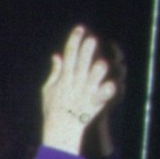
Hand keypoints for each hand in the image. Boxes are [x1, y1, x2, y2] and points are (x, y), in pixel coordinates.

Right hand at [41, 26, 117, 154]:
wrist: (59, 130)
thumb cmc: (53, 108)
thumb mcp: (48, 89)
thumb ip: (55, 71)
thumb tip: (56, 55)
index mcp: (64, 78)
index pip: (69, 55)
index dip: (74, 41)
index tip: (80, 28)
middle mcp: (75, 83)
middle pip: (81, 64)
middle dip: (85, 52)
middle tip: (92, 39)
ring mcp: (85, 93)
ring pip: (91, 79)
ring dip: (96, 72)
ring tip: (101, 63)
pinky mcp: (93, 104)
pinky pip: (102, 97)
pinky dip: (106, 92)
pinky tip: (111, 85)